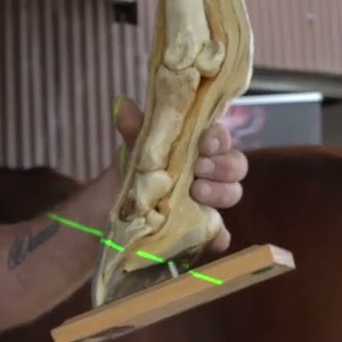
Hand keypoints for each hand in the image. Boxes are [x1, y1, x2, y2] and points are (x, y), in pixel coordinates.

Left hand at [112, 95, 247, 251]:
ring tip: (197, 193)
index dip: (218, 138)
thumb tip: (122, 104)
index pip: (219, 138)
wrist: (106, 222)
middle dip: (223, 165)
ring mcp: (206, 205)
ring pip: (232, 194)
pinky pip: (219, 235)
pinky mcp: (201, 235)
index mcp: (193, 150)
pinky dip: (219, 236)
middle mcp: (206, 175)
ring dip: (221, 192)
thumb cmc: (124, 183)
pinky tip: (213, 237)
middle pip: (235, 165)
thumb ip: (135, 133)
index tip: (204, 142)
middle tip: (200, 169)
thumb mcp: (128, 157)